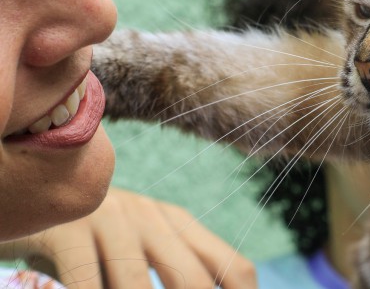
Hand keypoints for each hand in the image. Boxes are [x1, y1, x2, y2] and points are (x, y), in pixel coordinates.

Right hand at [0, 188, 256, 288]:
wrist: (32, 193)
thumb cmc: (93, 241)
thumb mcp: (139, 249)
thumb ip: (172, 274)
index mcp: (179, 223)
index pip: (235, 269)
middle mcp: (153, 218)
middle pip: (194, 281)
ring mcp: (112, 220)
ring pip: (136, 286)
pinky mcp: (69, 230)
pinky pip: (87, 283)